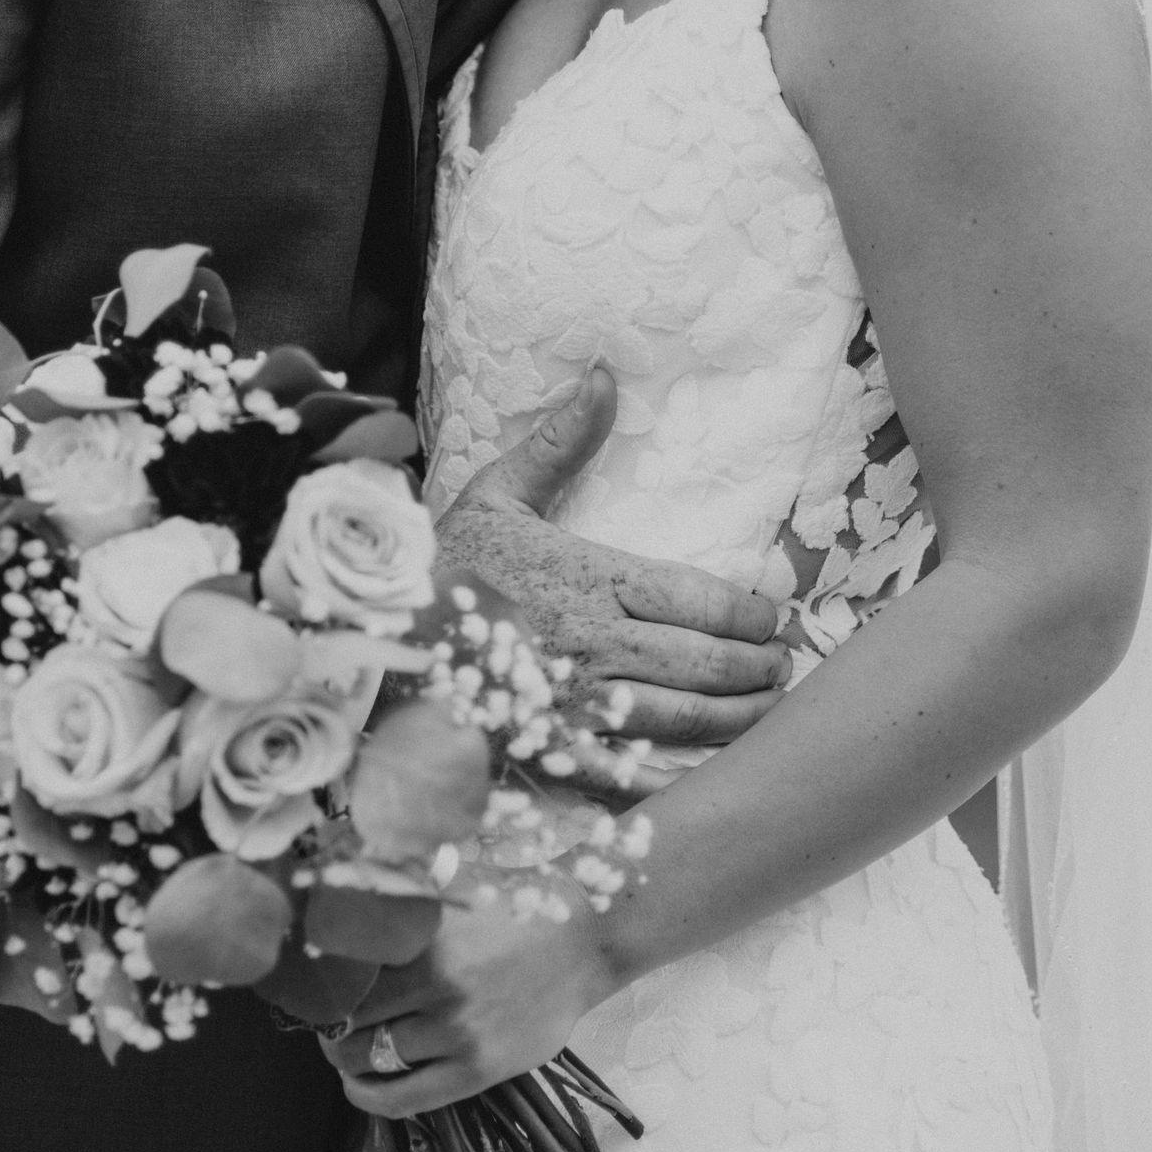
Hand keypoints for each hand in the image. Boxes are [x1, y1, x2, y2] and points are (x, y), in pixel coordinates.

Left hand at [322, 883, 615, 1116]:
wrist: (585, 939)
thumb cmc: (514, 906)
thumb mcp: (454, 888)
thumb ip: (402, 898)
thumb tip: (336, 895)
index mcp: (425, 940)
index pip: (343, 976)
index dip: (320, 985)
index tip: (313, 984)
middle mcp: (438, 989)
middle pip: (348, 1022)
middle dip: (329, 1023)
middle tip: (326, 1018)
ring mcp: (459, 1034)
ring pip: (369, 1061)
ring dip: (345, 1057)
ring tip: (344, 1045)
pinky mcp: (479, 1070)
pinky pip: (405, 1098)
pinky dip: (370, 1097)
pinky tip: (358, 1085)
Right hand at [435, 369, 788, 766]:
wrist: (368, 642)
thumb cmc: (438, 567)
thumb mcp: (496, 494)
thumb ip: (560, 442)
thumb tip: (603, 373)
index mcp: (586, 577)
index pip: (697, 597)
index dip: (748, 614)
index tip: (771, 619)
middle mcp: (589, 643)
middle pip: (702, 661)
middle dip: (756, 667)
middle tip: (782, 667)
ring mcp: (570, 706)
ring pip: (681, 718)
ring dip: (737, 717)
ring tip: (766, 709)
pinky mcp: (547, 754)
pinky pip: (630, 774)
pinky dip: (679, 777)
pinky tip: (713, 775)